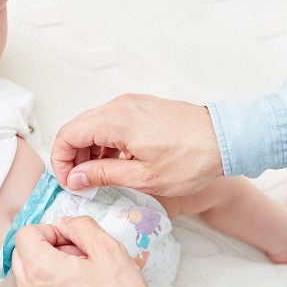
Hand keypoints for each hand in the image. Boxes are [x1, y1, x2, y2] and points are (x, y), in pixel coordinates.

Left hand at [11, 216, 152, 286]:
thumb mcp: (109, 250)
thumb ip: (82, 227)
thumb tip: (65, 224)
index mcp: (40, 268)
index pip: (25, 234)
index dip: (49, 231)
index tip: (70, 240)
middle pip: (23, 256)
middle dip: (47, 250)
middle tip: (78, 258)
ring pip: (29, 280)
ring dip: (49, 272)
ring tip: (81, 280)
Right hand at [51, 94, 223, 195]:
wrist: (226, 139)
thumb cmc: (191, 159)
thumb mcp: (143, 177)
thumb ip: (103, 175)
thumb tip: (76, 178)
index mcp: (115, 120)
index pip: (67, 134)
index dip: (60, 161)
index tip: (67, 182)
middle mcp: (120, 106)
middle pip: (78, 128)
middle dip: (72, 156)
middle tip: (79, 182)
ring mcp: (132, 104)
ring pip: (94, 125)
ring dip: (89, 150)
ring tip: (98, 177)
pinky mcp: (143, 108)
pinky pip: (112, 122)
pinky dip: (106, 142)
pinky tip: (116, 163)